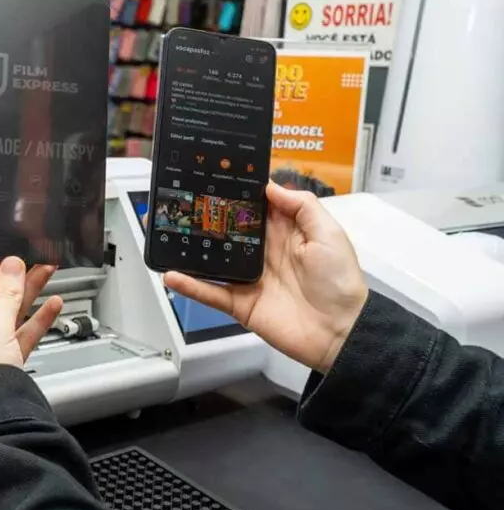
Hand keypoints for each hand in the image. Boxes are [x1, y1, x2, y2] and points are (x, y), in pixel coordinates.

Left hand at [0, 257, 63, 393]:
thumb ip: (7, 293)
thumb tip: (11, 265)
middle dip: (10, 273)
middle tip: (29, 254)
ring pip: (7, 309)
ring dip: (27, 290)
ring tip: (47, 269)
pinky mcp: (2, 358)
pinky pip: (19, 330)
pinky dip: (36, 317)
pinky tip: (52, 304)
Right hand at [164, 183, 367, 373]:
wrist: (340, 332)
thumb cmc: (340, 282)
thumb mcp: (328, 234)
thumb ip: (302, 207)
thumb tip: (270, 186)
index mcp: (283, 233)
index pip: (254, 208)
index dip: (237, 193)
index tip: (216, 176)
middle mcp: (262, 253)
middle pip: (228, 230)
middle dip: (206, 217)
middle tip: (182, 201)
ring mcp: (248, 278)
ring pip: (213, 260)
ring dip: (191, 249)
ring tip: (168, 234)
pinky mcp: (240, 303)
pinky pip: (210, 292)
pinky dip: (190, 285)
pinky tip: (171, 275)